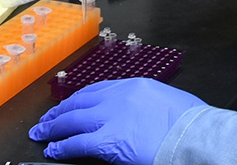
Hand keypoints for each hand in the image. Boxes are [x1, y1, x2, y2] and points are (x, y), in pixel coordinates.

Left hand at [30, 78, 205, 164]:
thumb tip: (138, 116)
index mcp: (134, 85)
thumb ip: (147, 104)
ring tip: (41, 132)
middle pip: (81, 101)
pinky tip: (52, 150)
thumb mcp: (166, 101)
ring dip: (53, 126)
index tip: (70, 104)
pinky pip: (76, 143)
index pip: (98, 90)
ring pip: (73, 119)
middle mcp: (119, 97)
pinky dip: (61, 146)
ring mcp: (111, 117)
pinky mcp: (107, 141)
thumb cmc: (190, 122)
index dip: (80, 99)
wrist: (195, 135)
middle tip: (47, 118)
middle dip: (61, 111)